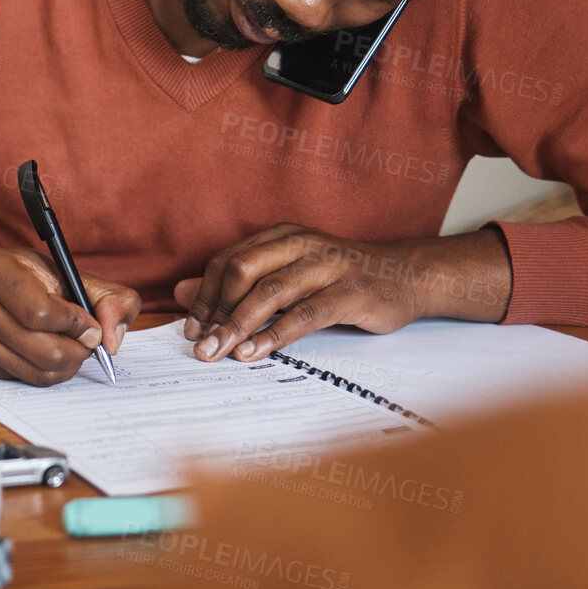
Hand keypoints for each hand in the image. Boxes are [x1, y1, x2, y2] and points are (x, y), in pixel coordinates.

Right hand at [0, 248, 140, 385]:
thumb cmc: (29, 276)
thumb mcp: (67, 271)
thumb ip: (107, 297)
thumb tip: (111, 340)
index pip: (40, 312)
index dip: (76, 324)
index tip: (92, 326)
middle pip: (41, 349)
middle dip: (77, 351)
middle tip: (87, 342)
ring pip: (35, 370)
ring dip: (66, 365)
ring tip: (72, 347)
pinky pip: (23, 379)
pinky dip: (46, 372)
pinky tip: (48, 352)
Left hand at [175, 223, 511, 362]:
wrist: (408, 276)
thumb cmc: (340, 279)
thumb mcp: (286, 274)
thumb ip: (236, 284)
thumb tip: (179, 293)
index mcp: (281, 236)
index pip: (228, 261)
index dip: (203, 295)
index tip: (189, 328)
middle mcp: (301, 244)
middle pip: (242, 271)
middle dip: (215, 311)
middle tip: (200, 345)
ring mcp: (327, 266)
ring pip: (271, 292)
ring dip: (239, 325)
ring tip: (219, 352)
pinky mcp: (351, 292)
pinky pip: (305, 313)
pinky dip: (275, 334)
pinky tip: (254, 352)